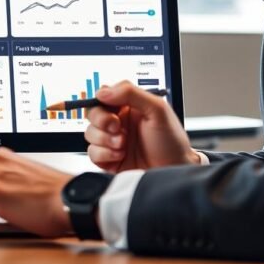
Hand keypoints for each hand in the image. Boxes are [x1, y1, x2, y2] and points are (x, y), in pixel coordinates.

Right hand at [85, 80, 199, 172]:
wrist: (174, 171)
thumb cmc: (172, 142)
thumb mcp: (157, 110)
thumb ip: (131, 93)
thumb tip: (103, 92)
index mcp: (130, 106)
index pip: (104, 96)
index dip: (102, 100)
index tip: (112, 109)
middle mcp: (119, 122)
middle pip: (92, 113)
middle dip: (102, 121)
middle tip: (118, 127)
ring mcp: (112, 141)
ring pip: (90, 133)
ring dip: (105, 139)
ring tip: (123, 145)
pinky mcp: (108, 160)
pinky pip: (92, 153)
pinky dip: (104, 154)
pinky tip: (120, 155)